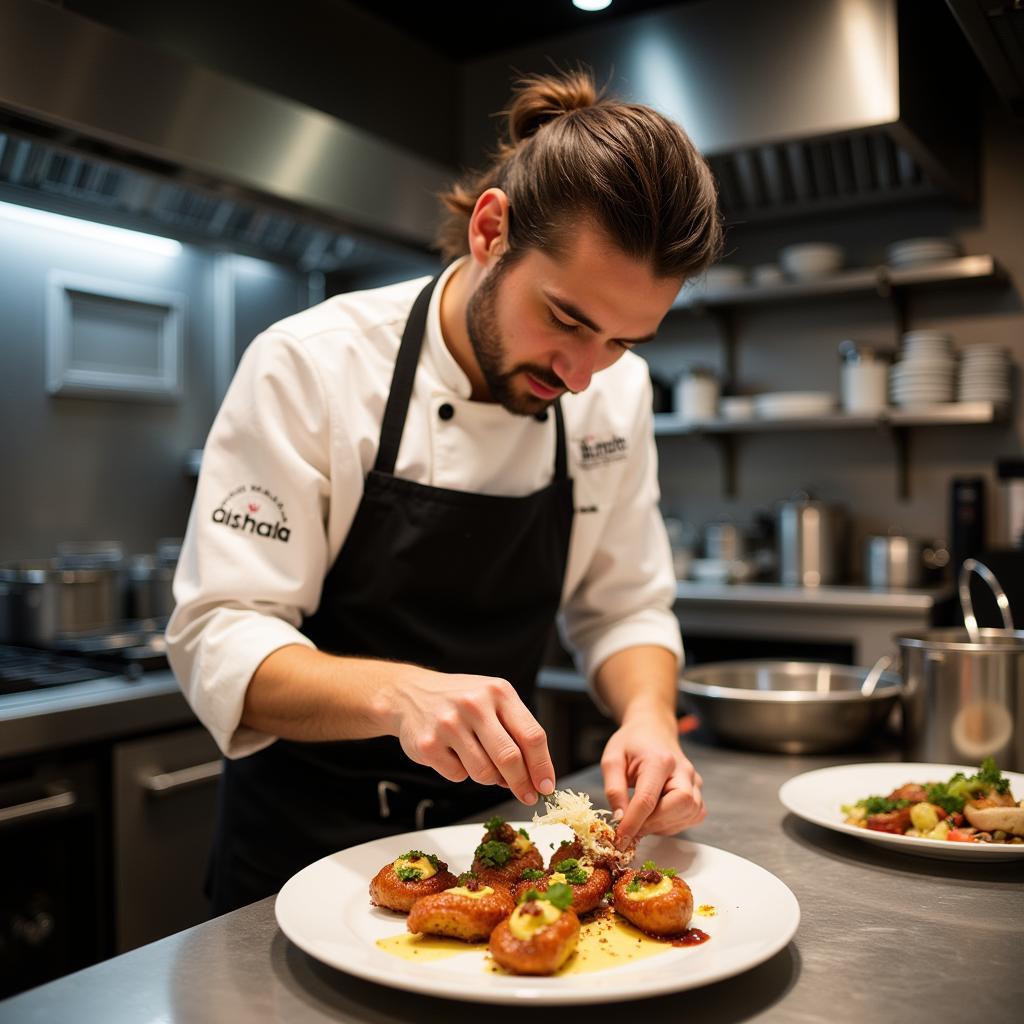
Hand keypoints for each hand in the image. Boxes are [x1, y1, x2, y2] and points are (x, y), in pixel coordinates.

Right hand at [388, 668, 555, 804]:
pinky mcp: (429, 744)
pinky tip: (453, 753)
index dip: (542, 766)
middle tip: (527, 796)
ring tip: (479, 759)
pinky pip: (457, 776)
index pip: (532, 735)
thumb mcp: (493, 701)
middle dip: (522, 783)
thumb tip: (534, 776)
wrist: (410, 693)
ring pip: (484, 772)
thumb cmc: (462, 701)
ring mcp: (449, 724)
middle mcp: (474, 704)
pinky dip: (461, 772)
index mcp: (499, 692)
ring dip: (488, 777)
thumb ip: (516, 732)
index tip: (546, 786)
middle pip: (510, 758)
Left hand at [601, 709, 704, 847]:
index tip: (619, 840)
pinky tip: (656, 817)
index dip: (633, 823)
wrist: (653, 730)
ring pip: (689, 814)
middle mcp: (683, 770)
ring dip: (664, 825)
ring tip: (642, 819)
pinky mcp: (698, 792)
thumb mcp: (612, 759)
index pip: (648, 798)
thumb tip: (619, 819)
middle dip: (654, 824)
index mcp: (659, 759)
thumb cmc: (631, 743)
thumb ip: (614, 789)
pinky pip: (693, 816)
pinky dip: (674, 824)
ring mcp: (694, 781)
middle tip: (631, 828)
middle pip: (680, 806)